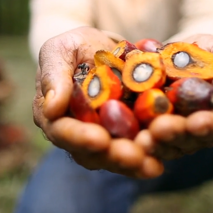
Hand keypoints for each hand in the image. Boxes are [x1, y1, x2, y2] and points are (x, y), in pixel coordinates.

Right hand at [33, 26, 164, 177]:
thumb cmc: (75, 47)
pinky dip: (147, 157)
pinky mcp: (124, 138)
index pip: (62, 131)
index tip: (100, 139)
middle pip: (90, 153)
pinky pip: (134, 151)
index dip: (80, 138)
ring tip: (151, 166)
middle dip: (113, 157)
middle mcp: (74, 134)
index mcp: (53, 115)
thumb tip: (51, 108)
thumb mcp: (60, 50)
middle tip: (134, 157)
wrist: (103, 49)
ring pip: (113, 159)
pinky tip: (160, 163)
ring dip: (132, 165)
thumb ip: (54, 75)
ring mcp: (100, 139)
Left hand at [135, 34, 212, 159]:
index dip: (210, 126)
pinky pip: (147, 138)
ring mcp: (178, 136)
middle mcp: (203, 132)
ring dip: (155, 143)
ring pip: (168, 146)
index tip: (196, 123)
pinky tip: (125, 134)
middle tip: (160, 129)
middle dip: (175, 134)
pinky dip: (136, 137)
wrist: (181, 52)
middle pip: (191, 140)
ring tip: (141, 138)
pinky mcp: (154, 132)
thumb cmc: (211, 52)